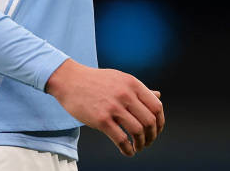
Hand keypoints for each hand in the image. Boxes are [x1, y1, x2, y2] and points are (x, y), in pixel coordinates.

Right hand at [45, 59, 163, 156]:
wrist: (69, 80)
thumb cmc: (94, 80)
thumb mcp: (119, 79)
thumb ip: (138, 89)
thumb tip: (158, 96)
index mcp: (132, 83)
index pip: (156, 106)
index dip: (160, 122)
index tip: (156, 130)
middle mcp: (125, 94)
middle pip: (149, 121)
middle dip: (152, 136)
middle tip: (148, 142)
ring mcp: (113, 107)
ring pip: (137, 131)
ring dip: (141, 144)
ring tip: (138, 147)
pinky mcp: (101, 119)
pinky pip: (121, 139)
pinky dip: (128, 149)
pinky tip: (127, 151)